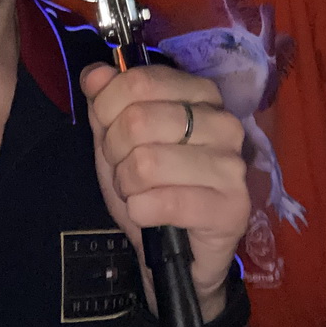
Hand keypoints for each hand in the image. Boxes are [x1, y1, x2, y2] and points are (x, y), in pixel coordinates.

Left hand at [81, 62, 249, 319]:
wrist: (180, 251)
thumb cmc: (150, 185)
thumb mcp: (117, 138)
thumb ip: (105, 102)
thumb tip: (93, 75)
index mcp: (200, 93)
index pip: (140, 81)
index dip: (106, 106)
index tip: (106, 127)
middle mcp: (223, 122)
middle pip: (138, 120)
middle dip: (113, 149)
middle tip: (122, 167)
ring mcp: (232, 164)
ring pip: (146, 162)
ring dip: (126, 183)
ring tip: (137, 191)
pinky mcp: (232, 207)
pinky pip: (163, 202)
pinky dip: (140, 210)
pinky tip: (149, 213)